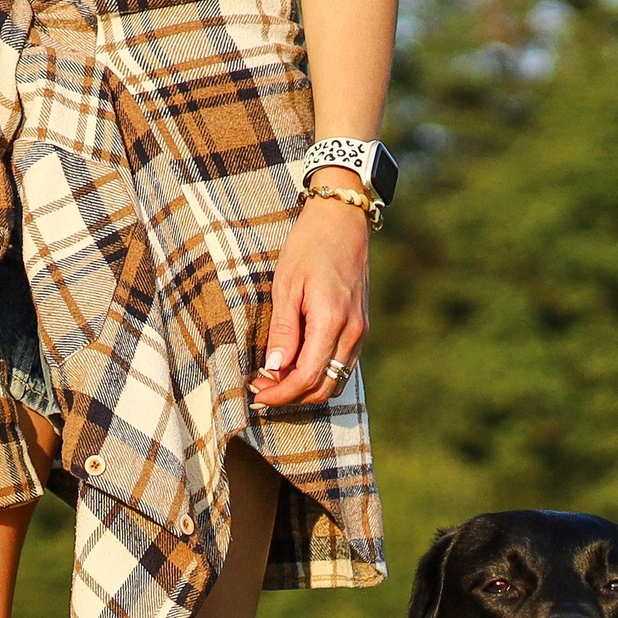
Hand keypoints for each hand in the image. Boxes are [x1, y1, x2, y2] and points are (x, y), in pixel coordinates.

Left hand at [251, 194, 370, 409]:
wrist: (342, 220)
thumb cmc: (309, 246)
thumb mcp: (286, 285)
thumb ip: (284, 331)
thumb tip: (275, 370)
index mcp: (332, 320)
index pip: (307, 377)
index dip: (280, 393)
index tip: (256, 393)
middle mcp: (352, 332)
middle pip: (323, 388)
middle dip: (290, 397)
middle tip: (261, 388)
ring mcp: (361, 331)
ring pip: (335, 381)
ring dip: (305, 389)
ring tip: (275, 379)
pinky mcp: (361, 328)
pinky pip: (342, 366)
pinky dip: (319, 375)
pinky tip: (296, 366)